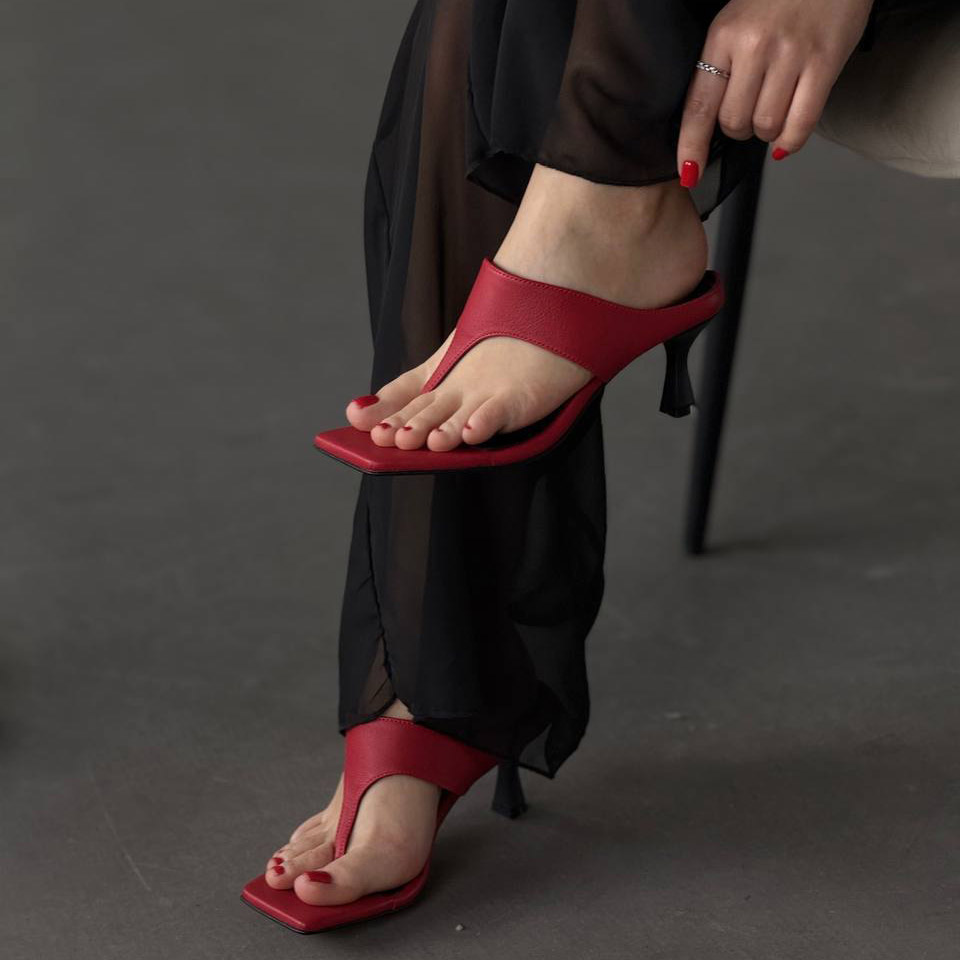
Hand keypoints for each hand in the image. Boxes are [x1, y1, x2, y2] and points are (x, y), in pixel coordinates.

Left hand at [677, 0, 874, 183]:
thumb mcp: (737, 23)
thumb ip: (722, 67)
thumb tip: (710, 124)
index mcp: (723, 37)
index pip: (698, 106)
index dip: (691, 147)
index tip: (688, 172)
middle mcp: (754, 46)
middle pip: (734, 123)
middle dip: (740, 130)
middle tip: (752, 112)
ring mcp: (790, 55)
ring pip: (766, 127)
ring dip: (767, 133)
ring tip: (775, 110)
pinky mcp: (824, 62)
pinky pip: (800, 124)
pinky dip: (791, 140)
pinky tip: (788, 136)